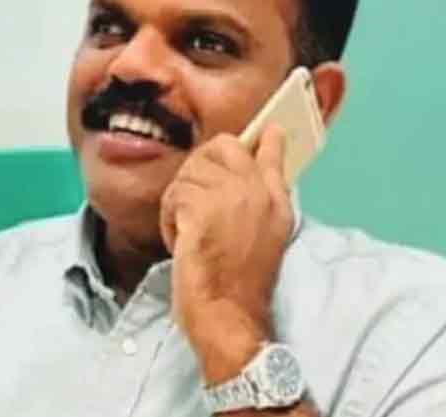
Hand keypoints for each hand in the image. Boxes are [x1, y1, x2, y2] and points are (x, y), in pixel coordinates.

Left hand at [159, 124, 293, 383]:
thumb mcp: (263, 240)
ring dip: (180, 202)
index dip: (265, 141)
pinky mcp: (203, 209)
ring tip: (189, 233)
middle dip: (201, 166)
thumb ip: (256, 205)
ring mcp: (232, 198)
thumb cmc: (238, 287)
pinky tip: (180, 242)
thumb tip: (244, 177)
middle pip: (223, 146)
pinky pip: (174, 195)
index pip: (273, 154)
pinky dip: (169, 220)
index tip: (269, 129)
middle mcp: (258, 192)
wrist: (227, 316)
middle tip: (193, 199)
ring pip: (190, 172)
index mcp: (277, 202)